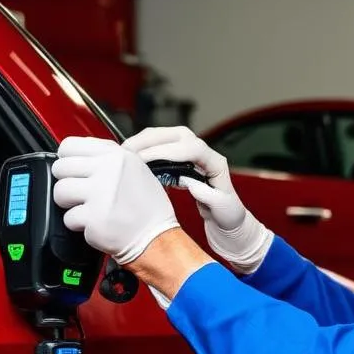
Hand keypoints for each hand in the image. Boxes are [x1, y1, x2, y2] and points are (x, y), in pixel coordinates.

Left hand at [52, 137, 179, 265]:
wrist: (156, 237)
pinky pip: (68, 218)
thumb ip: (109, 157)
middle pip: (61, 168)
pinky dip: (78, 224)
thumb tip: (82, 154)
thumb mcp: (136, 169)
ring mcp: (99, 194)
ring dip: (69, 203)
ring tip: (85, 208)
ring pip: (60, 191)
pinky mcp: (93, 218)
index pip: (70, 145)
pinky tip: (94, 224)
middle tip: (80, 193)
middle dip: (67, 182)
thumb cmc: (148, 209)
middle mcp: (108, 171)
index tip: (72, 170)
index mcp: (117, 156)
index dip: (66, 159)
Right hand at [123, 126, 272, 274]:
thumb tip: (188, 182)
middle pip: (177, 135)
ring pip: (167, 136)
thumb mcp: (224, 210)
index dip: (168, 151)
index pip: (193, 148)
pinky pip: (162, 146)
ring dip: (145, 141)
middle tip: (127, 152)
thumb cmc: (228, 215)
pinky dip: (146, 148)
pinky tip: (133, 157)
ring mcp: (192, 153)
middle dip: (151, 140)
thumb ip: (209, 197)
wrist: (227, 218)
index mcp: (216, 163)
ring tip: (125, 152)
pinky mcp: (181, 158)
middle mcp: (204, 153)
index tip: (147, 159)